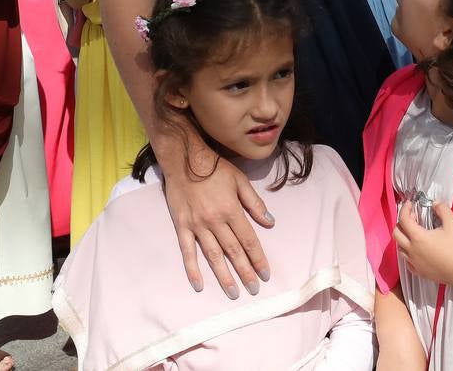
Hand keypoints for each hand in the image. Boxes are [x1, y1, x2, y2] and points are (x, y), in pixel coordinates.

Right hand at [160, 137, 274, 295]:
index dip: (258, 259)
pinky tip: (199, 285)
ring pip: (213, 256)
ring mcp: (197, 226)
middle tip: (254, 290)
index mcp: (231, 210)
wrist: (184, 160)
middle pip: (233, 252)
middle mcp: (215, 221)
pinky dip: (192, 269)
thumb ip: (255, 203)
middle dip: (245, 272)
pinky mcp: (181, 226)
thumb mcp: (240, 181)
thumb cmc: (215, 169)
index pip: (248, 240)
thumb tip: (270, 223)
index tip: (265, 274)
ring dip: (223, 276)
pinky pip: (187, 252)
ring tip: (232, 293)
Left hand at [393, 200, 452, 286]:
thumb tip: (435, 203)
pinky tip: (417, 250)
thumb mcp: (452, 223)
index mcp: (418, 237)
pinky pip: (406, 261)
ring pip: (399, 248)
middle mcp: (412, 250)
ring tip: (414, 233)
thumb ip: (442, 209)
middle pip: (396, 233)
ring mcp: (414, 262)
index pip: (403, 219)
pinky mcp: (418, 272)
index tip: (410, 204)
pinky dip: (408, 252)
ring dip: (403, 237)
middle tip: (413, 218)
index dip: (404, 209)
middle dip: (401, 222)